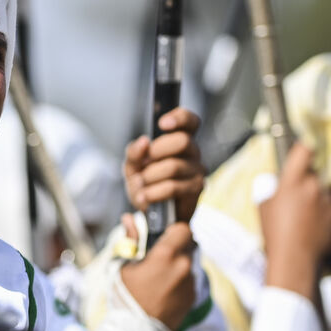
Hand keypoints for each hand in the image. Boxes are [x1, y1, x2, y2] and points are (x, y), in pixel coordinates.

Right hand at [120, 222, 197, 330]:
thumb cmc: (125, 296)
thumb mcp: (123, 265)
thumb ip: (131, 239)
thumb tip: (129, 218)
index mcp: (165, 254)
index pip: (184, 229)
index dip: (175, 231)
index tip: (165, 237)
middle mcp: (182, 266)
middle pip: (188, 246)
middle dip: (177, 249)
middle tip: (160, 259)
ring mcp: (190, 283)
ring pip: (189, 264)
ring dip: (179, 267)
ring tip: (160, 280)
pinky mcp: (193, 297)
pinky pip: (190, 282)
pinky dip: (181, 283)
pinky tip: (165, 292)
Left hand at [124, 107, 205, 222]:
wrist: (153, 212)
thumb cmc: (146, 184)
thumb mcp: (133, 166)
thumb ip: (134, 152)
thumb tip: (144, 142)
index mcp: (179, 139)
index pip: (190, 121)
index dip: (180, 118)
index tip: (162, 124)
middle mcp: (193, 152)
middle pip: (183, 141)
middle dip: (157, 151)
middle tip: (144, 164)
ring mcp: (197, 170)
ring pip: (174, 166)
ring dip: (150, 177)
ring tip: (141, 186)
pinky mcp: (196, 189)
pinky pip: (173, 187)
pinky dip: (154, 193)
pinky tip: (145, 198)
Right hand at [260, 142, 330, 297]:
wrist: (295, 259)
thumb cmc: (275, 233)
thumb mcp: (264, 207)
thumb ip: (271, 189)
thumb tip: (274, 183)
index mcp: (293, 181)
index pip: (303, 151)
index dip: (303, 148)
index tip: (303, 149)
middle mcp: (313, 187)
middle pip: (312, 175)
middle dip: (305, 182)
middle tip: (293, 198)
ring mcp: (326, 201)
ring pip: (321, 192)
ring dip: (314, 199)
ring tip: (300, 218)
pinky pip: (328, 207)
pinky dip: (321, 213)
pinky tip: (310, 226)